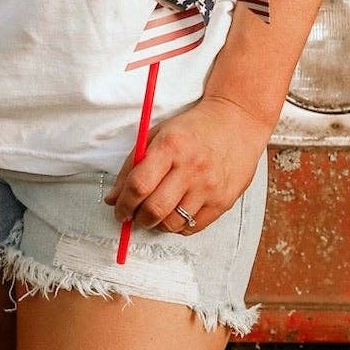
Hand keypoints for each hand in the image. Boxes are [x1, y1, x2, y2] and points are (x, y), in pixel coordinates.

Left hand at [107, 93, 267, 235]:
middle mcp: (191, 168)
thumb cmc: (192, 128)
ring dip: (156, 225)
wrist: (236, 122)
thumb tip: (114, 198)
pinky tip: (173, 215)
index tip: (118, 210)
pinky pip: (193, 227)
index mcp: (170, 146)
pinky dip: (177, 227)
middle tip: (132, 216)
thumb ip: (132, 165)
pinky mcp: (223, 201)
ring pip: (173, 223)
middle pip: (154, 208)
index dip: (123, 203)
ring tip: (153, 215)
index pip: (139, 185)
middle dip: (137, 218)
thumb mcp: (157, 135)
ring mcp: (209, 187)